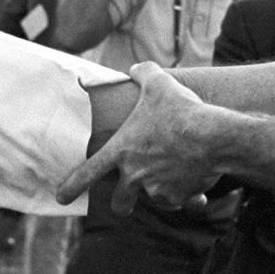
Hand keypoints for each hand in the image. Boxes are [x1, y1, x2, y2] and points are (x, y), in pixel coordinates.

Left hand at [57, 61, 221, 213]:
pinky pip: (181, 201)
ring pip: (155, 200)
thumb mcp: (159, 83)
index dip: (72, 186)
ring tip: (177, 176)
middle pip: (120, 203)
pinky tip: (198, 189)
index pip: (87, 172)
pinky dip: (188, 196)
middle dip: (123, 204)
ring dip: (162, 193)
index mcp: (121, 150)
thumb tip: (136, 69)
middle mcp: (134, 175)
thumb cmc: (181, 110)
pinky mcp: (178, 198)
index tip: (61, 198)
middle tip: (127, 202)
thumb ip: (143, 74)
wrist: (213, 137)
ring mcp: (155, 189)